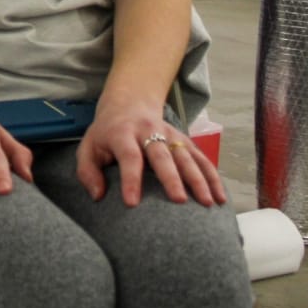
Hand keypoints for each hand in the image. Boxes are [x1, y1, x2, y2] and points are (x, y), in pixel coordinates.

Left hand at [75, 97, 226, 207]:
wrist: (129, 104)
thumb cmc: (106, 134)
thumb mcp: (88, 148)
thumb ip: (87, 172)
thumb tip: (98, 195)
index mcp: (122, 134)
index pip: (128, 156)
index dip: (130, 179)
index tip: (132, 203)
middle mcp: (149, 132)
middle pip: (162, 155)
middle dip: (171, 178)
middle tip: (179, 201)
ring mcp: (170, 135)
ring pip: (187, 156)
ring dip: (199, 179)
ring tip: (208, 202)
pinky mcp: (184, 140)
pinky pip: (201, 158)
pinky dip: (213, 176)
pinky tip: (220, 196)